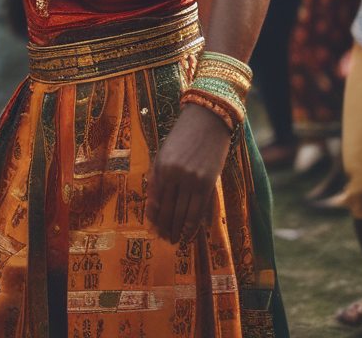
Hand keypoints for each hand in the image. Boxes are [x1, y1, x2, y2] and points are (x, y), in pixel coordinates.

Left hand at [146, 102, 231, 242]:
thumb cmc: (181, 137)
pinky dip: (195, 223)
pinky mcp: (210, 183)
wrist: (207, 122)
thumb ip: (157, 179)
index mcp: (163, 168)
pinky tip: (191, 232)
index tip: (155, 230)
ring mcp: (195, 181)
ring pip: (186, 214)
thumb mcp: (163, 154)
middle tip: (165, 240)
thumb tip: (152, 205)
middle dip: (167, 228)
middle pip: (171, 211)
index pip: (158, 202)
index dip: (156, 219)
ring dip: (181, 230)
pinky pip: (201, 209)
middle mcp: (178, 176)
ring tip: (177, 240)